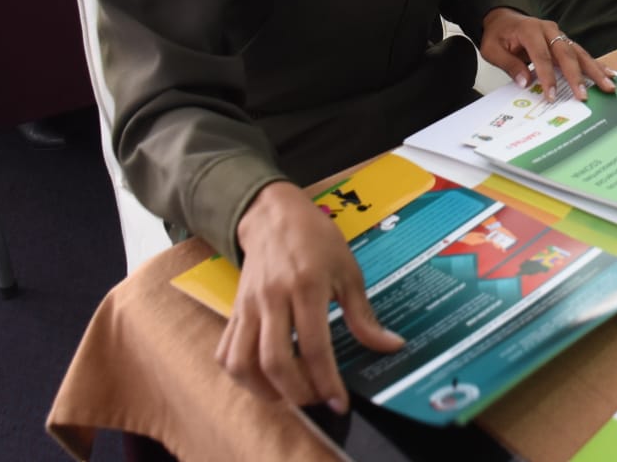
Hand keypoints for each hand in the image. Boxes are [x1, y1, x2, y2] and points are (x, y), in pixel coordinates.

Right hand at [218, 181, 403, 412]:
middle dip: (298, 393)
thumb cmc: (316, 240)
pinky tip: (264, 380)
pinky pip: (225, 352)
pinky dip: (241, 375)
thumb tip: (391, 346)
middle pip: (275, 361)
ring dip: (264, 390)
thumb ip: (364, 314)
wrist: (273, 214)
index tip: (339, 403)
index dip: (327, 381)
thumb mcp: (349, 270)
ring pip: (242, 362)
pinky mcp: (234, 310)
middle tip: (317, 400)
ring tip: (289, 395)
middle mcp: (272, 299)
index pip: (315, 346)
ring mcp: (248, 306)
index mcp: (307, 286)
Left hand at [478, 7, 614, 101]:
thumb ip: (509, 65)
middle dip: (576, 76)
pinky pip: (580, 53)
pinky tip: (607, 73)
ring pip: (579, 52)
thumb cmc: (498, 34)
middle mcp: (548, 30)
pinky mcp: (564, 41)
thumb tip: (525, 82)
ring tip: (608, 85)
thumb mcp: (492, 49)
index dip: (547, 77)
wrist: (504, 18)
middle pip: (566, 53)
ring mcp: (559, 34)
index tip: (551, 96)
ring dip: (594, 70)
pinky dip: (594, 64)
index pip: (541, 56)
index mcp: (529, 30)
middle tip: (584, 95)